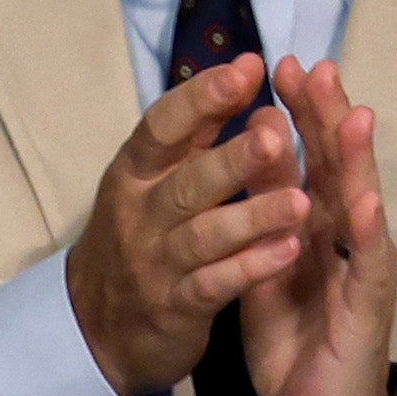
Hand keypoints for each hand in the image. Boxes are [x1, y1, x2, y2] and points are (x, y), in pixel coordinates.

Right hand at [62, 59, 310, 395]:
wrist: (95, 326)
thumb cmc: (138, 235)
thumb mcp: (151, 180)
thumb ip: (197, 131)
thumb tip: (244, 69)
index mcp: (134, 172)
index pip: (162, 127)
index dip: (202, 98)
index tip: (246, 70)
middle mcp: (140, 215)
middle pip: (187, 183)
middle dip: (231, 160)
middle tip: (274, 138)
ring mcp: (156, 264)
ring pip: (205, 236)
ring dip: (253, 217)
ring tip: (301, 202)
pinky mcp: (174, 308)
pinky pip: (215, 285)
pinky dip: (251, 269)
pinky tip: (289, 251)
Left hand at [242, 60, 396, 395]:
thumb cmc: (297, 353)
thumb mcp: (265, 278)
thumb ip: (262, 224)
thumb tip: (252, 165)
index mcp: (315, 234)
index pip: (308, 163)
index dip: (295, 117)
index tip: (276, 69)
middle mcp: (344, 245)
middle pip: (338, 169)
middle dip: (326, 118)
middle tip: (310, 65)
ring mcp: (362, 276)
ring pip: (362, 207)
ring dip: (358, 162)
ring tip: (352, 113)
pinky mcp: (367, 316)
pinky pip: (369, 271)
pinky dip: (367, 236)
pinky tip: (363, 203)